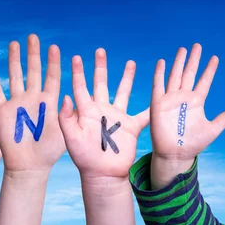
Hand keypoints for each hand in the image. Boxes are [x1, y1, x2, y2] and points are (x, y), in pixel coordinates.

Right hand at [0, 34, 64, 171]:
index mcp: (50, 102)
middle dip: (33, 54)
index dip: (53, 62)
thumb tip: (66, 96)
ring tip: (14, 44)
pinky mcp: (3, 112)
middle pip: (33, 71)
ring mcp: (18, 104)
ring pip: (15, 76)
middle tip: (33, 37)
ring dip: (14, 60)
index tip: (54, 47)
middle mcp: (33, 99)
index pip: (52, 76)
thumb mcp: (63, 133)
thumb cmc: (49, 152)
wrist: (29, 166)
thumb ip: (65, 115)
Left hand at [59, 49, 148, 177]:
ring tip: (130, 62)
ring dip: (127, 77)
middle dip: (100, 67)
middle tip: (100, 50)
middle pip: (101, 83)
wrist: (102, 174)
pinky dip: (152, 105)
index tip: (76, 56)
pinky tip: (159, 93)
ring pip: (123, 91)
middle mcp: (101, 110)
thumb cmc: (84, 158)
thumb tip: (66, 96)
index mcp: (86, 111)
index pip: (81, 87)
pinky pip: (144, 113)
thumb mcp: (71, 138)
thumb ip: (66, 118)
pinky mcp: (131, 127)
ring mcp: (116, 117)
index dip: (79, 72)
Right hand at [150, 44, 224, 160]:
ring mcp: (170, 99)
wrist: (175, 153)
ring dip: (178, 63)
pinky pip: (158, 86)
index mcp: (197, 102)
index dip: (209, 70)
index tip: (215, 58)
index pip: (204, 81)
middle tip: (197, 46)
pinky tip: (161, 62)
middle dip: (194, 60)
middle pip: (189, 74)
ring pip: (175, 76)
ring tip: (183, 49)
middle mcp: (184, 97)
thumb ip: (224, 118)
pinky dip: (159, 74)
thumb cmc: (193, 143)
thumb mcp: (212, 130)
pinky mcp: (158, 104)